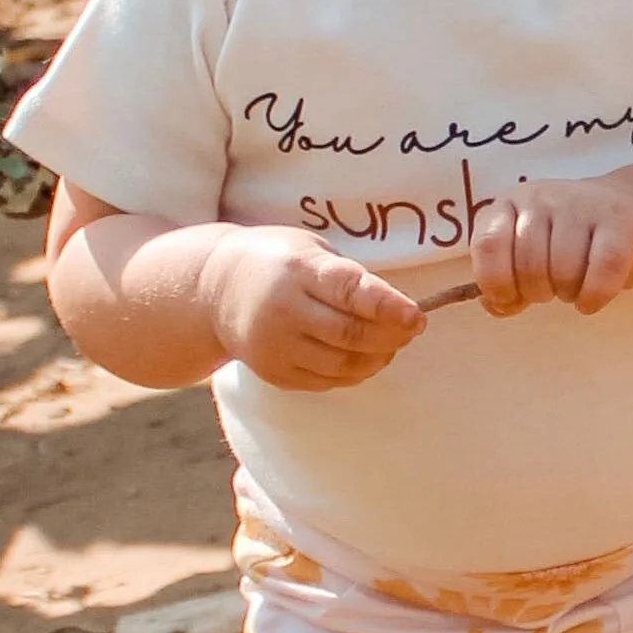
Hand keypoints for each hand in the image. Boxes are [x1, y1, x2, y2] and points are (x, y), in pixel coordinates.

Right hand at [206, 231, 425, 388]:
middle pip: (349, 334)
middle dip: (391, 336)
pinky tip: (366, 358)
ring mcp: (275, 346)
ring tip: (392, 344)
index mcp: (298, 270)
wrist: (214, 289)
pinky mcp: (273, 372)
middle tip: (413, 328)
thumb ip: (349, 277)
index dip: (388, 306)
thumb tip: (398, 309)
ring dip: (377, 358)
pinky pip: (325, 381)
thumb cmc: (278, 261)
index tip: (417, 316)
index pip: (350, 291)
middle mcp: (284, 310)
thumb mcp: (311, 250)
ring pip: (341, 365)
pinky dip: (354, 374)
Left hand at [472, 178, 632, 315]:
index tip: (510, 297)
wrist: (629, 209)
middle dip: (538, 292)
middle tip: (551, 289)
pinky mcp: (619, 222)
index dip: (495, 282)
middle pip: (529, 265)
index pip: (489, 244)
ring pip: (564, 271)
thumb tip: (496, 305)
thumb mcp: (527, 253)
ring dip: (568, 294)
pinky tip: (591, 299)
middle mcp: (543, 197)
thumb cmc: (567, 240)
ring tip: (575, 286)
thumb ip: (502, 281)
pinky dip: (593, 297)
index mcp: (511, 203)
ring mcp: (581, 205)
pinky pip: (601, 273)